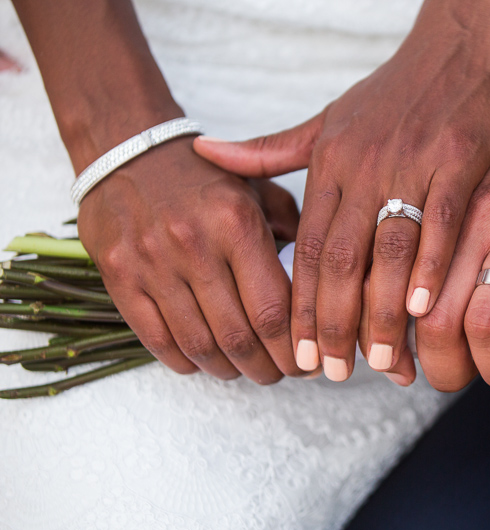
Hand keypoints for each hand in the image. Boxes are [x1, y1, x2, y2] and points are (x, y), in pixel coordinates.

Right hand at [78, 137, 305, 382]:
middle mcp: (194, 244)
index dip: (296, 349)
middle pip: (240, 337)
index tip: (310, 362)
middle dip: (269, 368)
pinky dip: (186, 361)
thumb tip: (325, 285)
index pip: (275, 310)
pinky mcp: (118, 276)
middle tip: (283, 374)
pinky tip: (206, 362)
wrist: (128, 150)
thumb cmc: (204, 178)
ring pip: (200, 345)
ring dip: (230, 370)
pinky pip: (157, 339)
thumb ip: (296, 232)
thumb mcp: (260, 190)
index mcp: (236, 223)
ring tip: (248, 371)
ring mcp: (151, 263)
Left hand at [194, 0, 489, 381]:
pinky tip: (424, 308)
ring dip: (382, 311)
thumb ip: (272, 151)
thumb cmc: (396, 90)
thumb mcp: (329, 120)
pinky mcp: (459, 158)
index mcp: (330, 161)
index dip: (302, 306)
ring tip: (382, 361)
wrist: (459, 44)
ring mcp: (411, 162)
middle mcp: (363, 165)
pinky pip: (440, 221)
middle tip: (334, 373)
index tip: (300, 354)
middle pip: (340, 258)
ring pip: (387, 248)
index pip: (308, 248)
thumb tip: (206, 154)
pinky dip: (431, 267)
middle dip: (334, 323)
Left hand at [412, 83, 489, 390]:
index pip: (397, 291)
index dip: (394, 343)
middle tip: (455, 379)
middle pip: (434, 319)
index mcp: (444, 216)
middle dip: (442, 368)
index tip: (401, 367)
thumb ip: (445, 249)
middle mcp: (476, 224)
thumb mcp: (472, 197)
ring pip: (485, 324)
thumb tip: (418, 320)